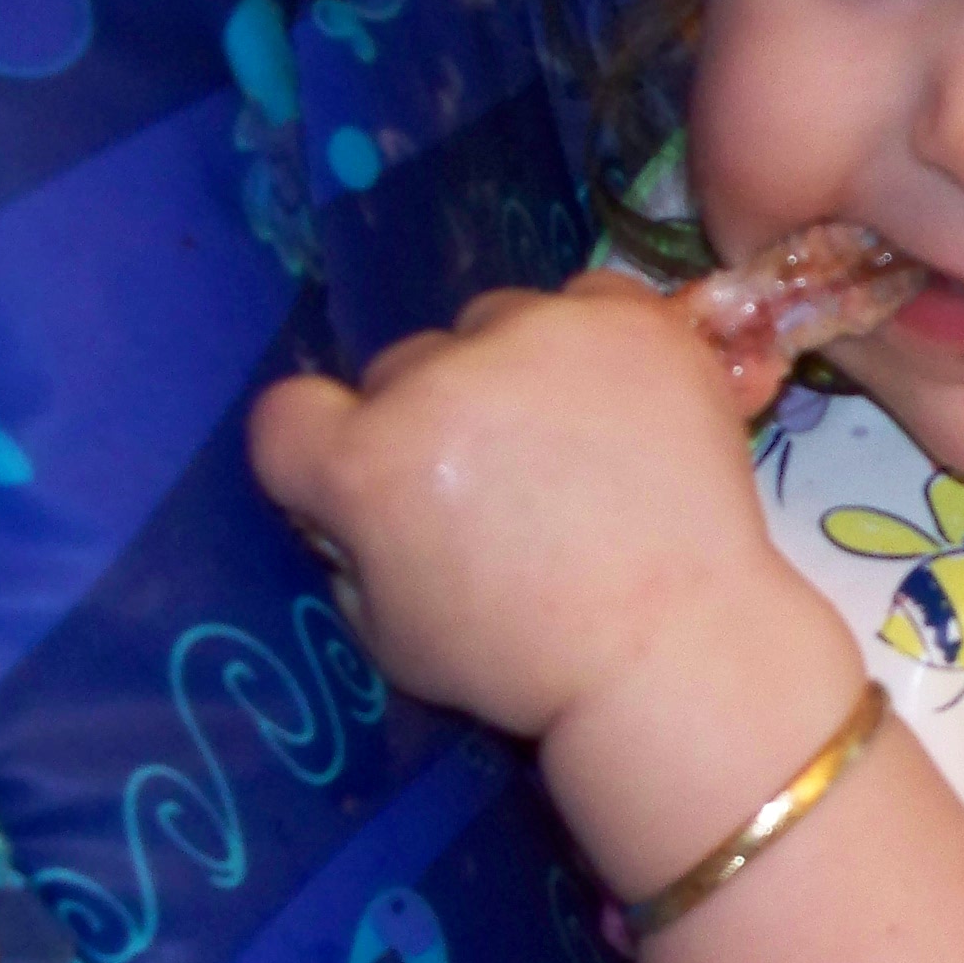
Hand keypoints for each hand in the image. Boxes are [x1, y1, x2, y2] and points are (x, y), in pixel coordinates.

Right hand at [248, 275, 799, 742]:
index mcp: (366, 463)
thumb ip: (356, 549)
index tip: (374, 487)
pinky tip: (622, 402)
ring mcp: (541, 339)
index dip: (324, 452)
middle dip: (432, 417)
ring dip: (513, 370)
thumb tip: (351, 506)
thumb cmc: (527, 663)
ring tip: (573, 445)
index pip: (289, 413)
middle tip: (499, 484)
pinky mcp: (631, 322)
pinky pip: (587, 299)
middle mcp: (441, 382)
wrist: (674, 649)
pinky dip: (595, 340)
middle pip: (403, 367)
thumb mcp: (392, 634)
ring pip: (494, 324)